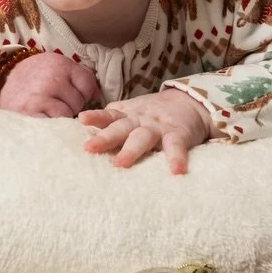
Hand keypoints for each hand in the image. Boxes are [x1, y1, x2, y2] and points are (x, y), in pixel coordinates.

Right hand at [0, 51, 100, 118]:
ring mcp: (41, 97)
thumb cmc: (31, 76)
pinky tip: (43, 119)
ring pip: (67, 115)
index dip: (82, 93)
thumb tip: (96, 96)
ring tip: (48, 111)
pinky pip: (53, 125)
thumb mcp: (54, 65)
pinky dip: (51, 125)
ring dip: (60, 117)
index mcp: (60, 64)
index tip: (71, 94)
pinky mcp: (30, 113)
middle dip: (70, 106)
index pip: (88, 84)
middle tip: (55, 103)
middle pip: (79, 103)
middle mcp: (52, 79)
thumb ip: (77, 76)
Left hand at [79, 89, 217, 173]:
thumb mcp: (130, 112)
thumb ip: (111, 121)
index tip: (82, 119)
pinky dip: (176, 158)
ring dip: (131, 150)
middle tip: (89, 148)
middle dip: (104, 138)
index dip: (95, 117)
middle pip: (120, 128)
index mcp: (126, 115)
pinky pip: (176, 147)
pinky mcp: (178, 134)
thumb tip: (84, 133)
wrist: (189, 101)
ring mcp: (158, 127)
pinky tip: (175, 171)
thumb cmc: (152, 113)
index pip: (108, 115)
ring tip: (120, 164)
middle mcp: (139, 120)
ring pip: (142, 138)